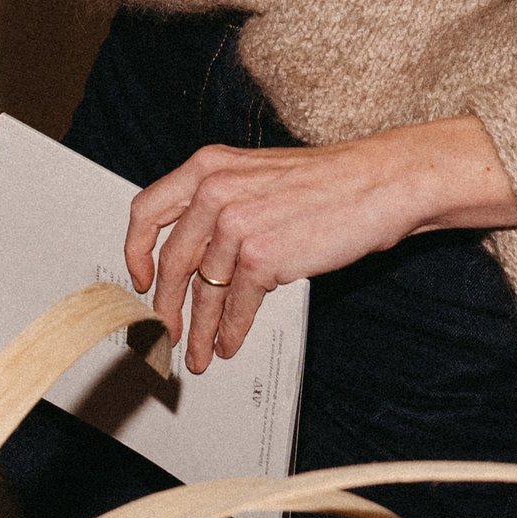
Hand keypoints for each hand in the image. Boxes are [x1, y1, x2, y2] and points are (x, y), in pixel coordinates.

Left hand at [126, 115, 516, 371]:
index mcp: (209, 166)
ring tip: (198, 351)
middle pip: (172, 261)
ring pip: (204, 290)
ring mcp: (237, 225)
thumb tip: (195, 250)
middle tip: (165, 330)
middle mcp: (215, 191)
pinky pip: (235, 305)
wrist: (380, 184)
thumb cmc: (328, 182)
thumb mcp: (258, 175)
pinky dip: (229, 331)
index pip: (148, 209)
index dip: (137, 250)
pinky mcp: (262, 257)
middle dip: (166, 305)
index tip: (140, 277)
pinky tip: (229, 342)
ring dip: (198, 329)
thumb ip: (221, 202)